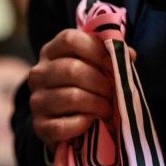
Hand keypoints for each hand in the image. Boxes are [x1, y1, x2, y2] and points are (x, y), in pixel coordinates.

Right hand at [27, 28, 113, 147]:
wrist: (65, 125)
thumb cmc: (85, 89)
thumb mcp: (94, 68)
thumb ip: (110, 58)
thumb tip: (129, 55)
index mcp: (50, 52)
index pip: (70, 40)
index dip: (97, 50)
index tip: (115, 63)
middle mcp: (38, 73)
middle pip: (72, 69)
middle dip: (100, 82)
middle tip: (112, 92)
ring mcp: (37, 100)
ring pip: (72, 97)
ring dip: (97, 104)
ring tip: (107, 109)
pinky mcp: (40, 126)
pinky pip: (64, 125)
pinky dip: (83, 124)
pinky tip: (91, 121)